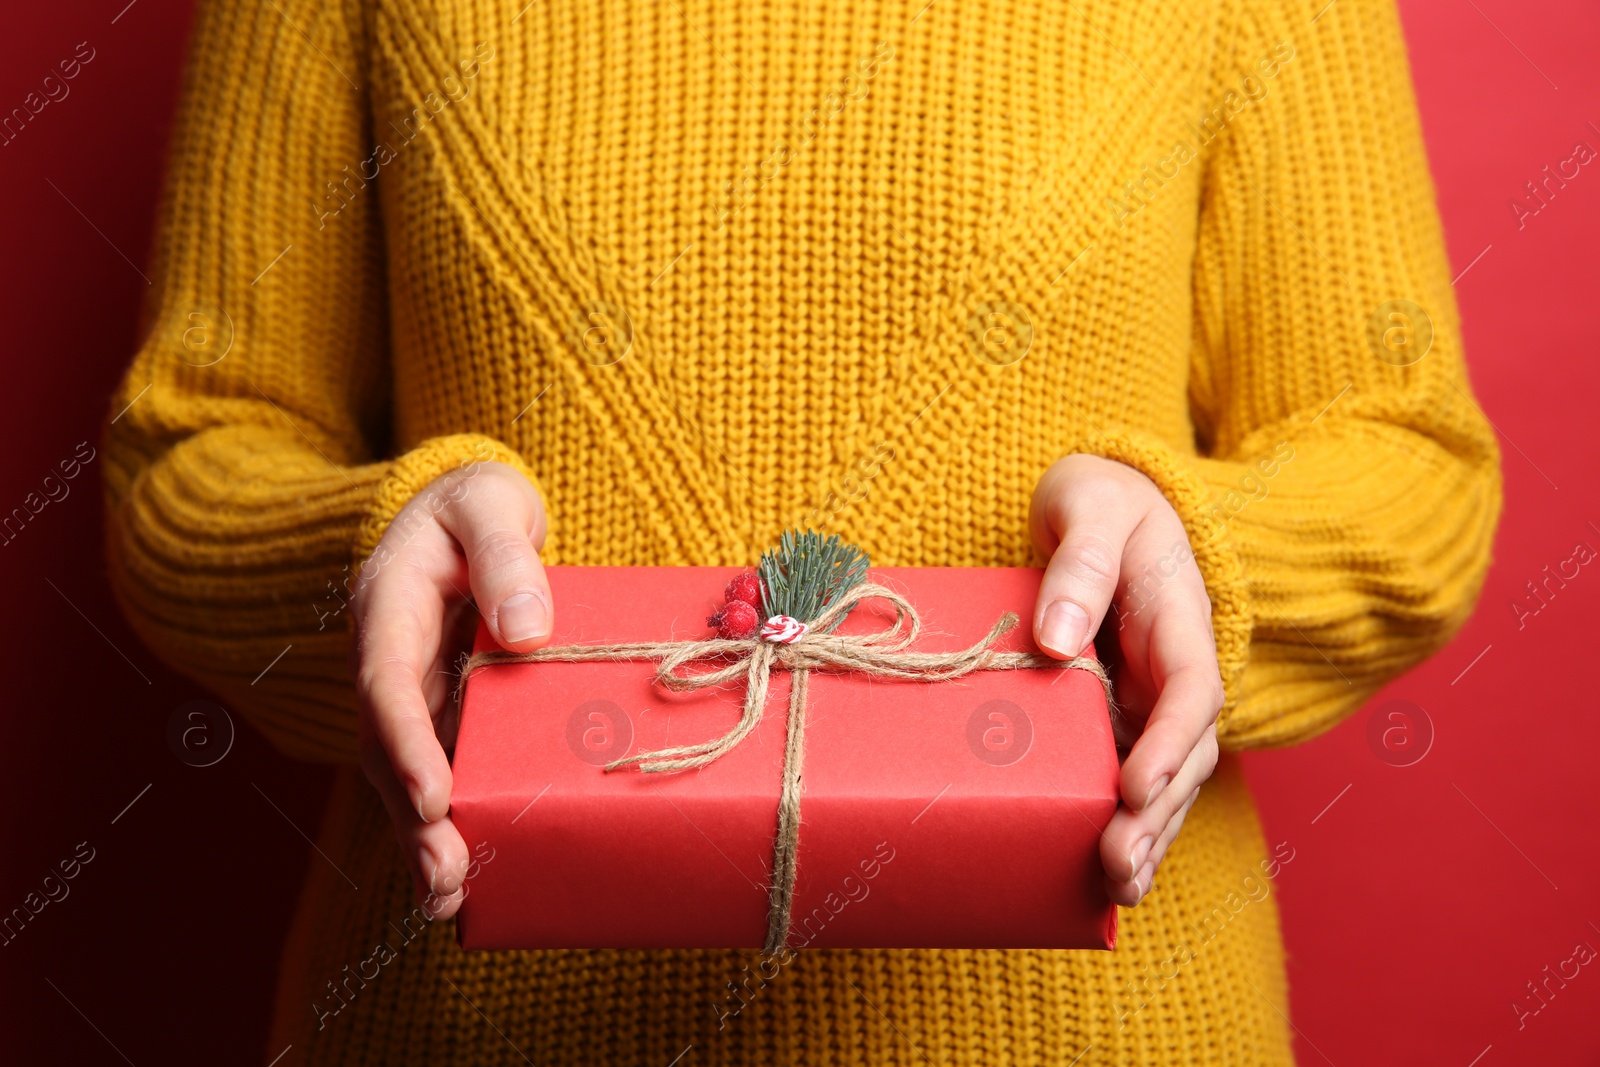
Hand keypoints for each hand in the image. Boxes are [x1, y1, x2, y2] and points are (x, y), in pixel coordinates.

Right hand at [349, 461, 552, 917]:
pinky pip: (438, 768)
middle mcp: (388, 659)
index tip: (434, 792)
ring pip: (406, 772)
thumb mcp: (490, 504)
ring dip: (425, 836)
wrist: (464, 510)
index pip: (386, 679)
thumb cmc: (476, 503)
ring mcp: (411, 690)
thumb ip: (505, 555)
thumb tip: (524, 630)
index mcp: (388, 605)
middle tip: (444, 880)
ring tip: (452, 899)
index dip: (405, 740)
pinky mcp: (439, 711)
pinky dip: (448, 820)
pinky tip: (473, 873)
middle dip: (411, 817)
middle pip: (387, 747)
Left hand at [1028, 454, 1222, 907]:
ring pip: (1163, 781)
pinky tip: (1098, 876)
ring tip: (1117, 889)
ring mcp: (1150, 703)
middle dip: (1158, 815)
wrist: (1106, 503)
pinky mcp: (1119, 720)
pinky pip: (1124, 777)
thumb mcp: (1090, 506)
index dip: (1170, 745)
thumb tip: (1058, 639)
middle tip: (1118, 865)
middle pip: (1184, 756)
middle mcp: (1174, 675)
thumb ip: (1081, 563)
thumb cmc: (1102, 498)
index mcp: (1182, 623)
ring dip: (1145, 837)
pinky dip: (1119, 824)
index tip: (1135, 787)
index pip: (1191, 692)